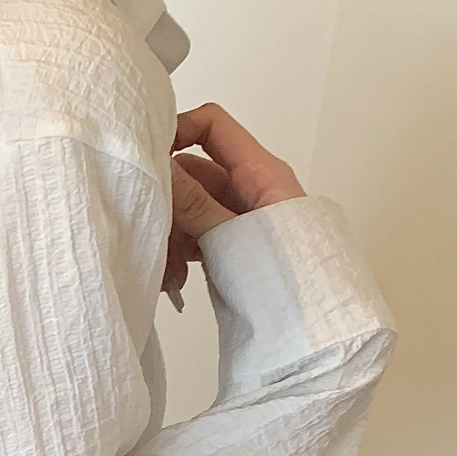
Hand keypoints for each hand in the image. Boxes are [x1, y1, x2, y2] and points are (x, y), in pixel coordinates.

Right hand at [164, 103, 306, 295]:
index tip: (147, 160)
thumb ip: (194, 202)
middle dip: (167, 201)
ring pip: (188, 211)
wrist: (309, 329)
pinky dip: (178, 256)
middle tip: (148, 230)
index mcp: (260, 172)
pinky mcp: (229, 247)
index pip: (213, 126)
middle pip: (192, 175)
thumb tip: (159, 167)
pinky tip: (173, 283)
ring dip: (169, 236)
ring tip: (164, 273)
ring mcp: (236, 219)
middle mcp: (248, 188)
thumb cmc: (286, 280)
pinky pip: (194, 239)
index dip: (178, 130)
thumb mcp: (234, 236)